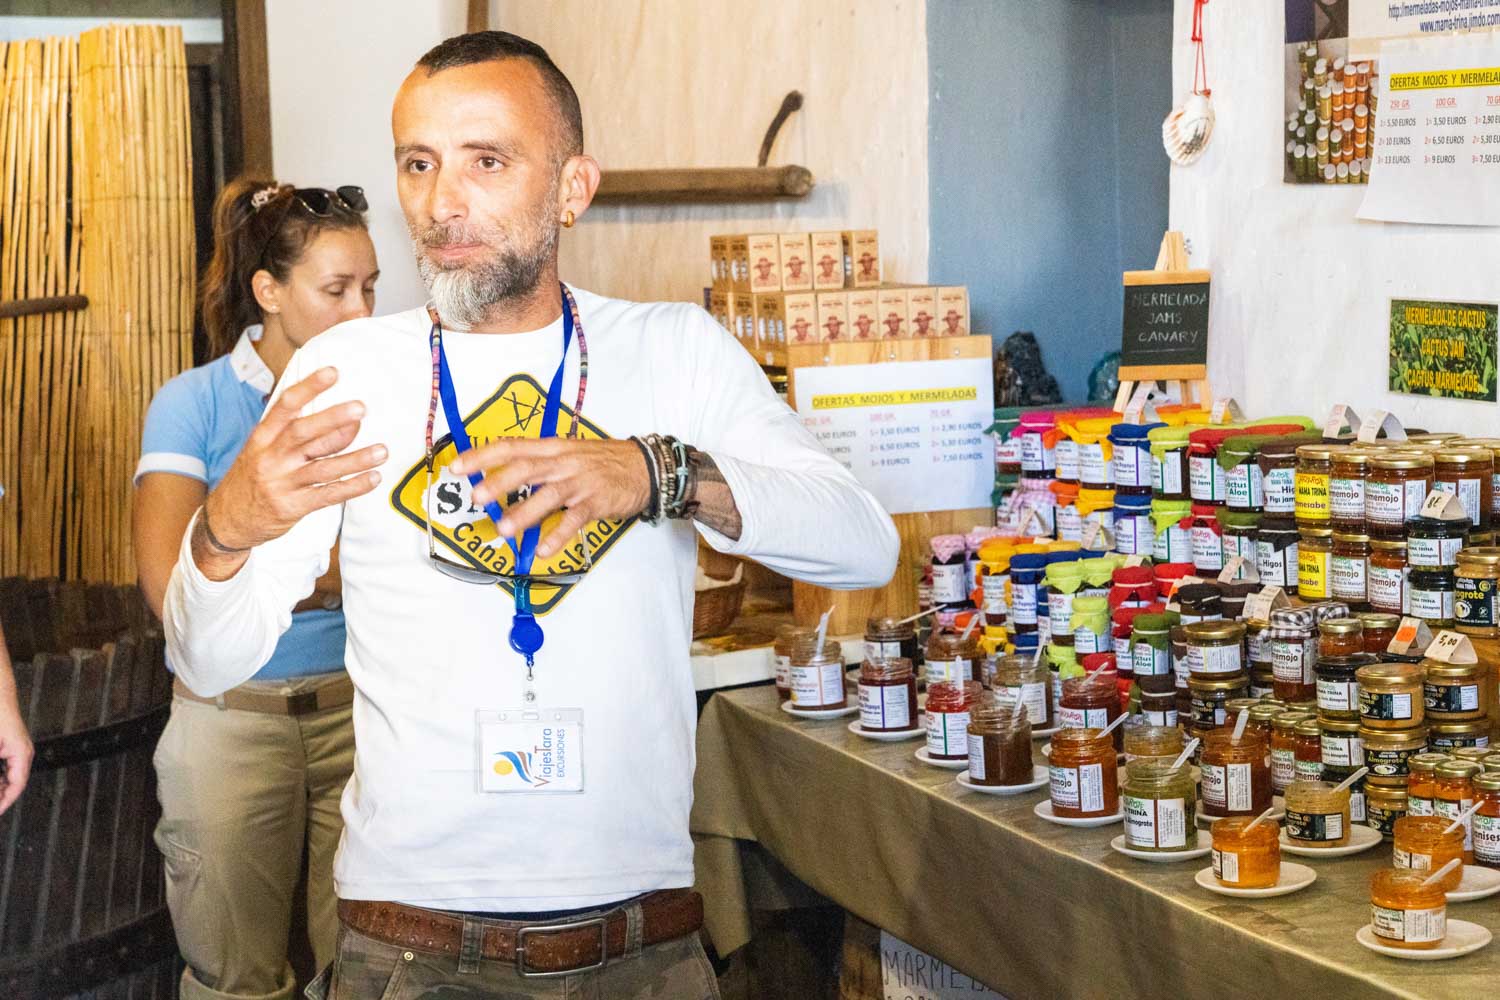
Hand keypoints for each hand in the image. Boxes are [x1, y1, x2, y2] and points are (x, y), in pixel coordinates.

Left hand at [0, 705, 31, 815]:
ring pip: (9, 775)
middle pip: (14, 783)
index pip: (17, 786)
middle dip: (2, 794)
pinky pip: (6, 767)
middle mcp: (22, 753)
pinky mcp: (9, 745)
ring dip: (1, 785)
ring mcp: (16, 749)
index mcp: (22, 754)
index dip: (5, 802)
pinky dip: (0, 776)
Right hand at [204, 368, 386, 551]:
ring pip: (322, 467)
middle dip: (332, 419)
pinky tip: (373, 478)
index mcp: (263, 437)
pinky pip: (328, 495)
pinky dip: (353, 486)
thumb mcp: (267, 450)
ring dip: (355, 459)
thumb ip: (307, 436)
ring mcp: (282, 483)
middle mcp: (271, 458)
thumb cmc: (255, 477)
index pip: (286, 406)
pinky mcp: (293, 506)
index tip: (332, 372)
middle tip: (360, 408)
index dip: (309, 388)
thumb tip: (351, 422)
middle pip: (303, 433)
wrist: (229, 519)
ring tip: (382, 451)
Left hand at [449, 438, 649, 558]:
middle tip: (476, 497)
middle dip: (498, 482)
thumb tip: (500, 483)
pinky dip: (558, 535)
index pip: (511, 447)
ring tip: (504, 529)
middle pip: (526, 468)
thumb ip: (537, 467)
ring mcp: (580, 482)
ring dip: (524, 513)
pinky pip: (574, 520)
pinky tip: (543, 550)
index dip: (483, 456)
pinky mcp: (596, 502)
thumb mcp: (567, 454)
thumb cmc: (601, 462)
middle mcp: (562, 462)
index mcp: (552, 448)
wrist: (644, 467)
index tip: (457, 466)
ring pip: (548, 495)